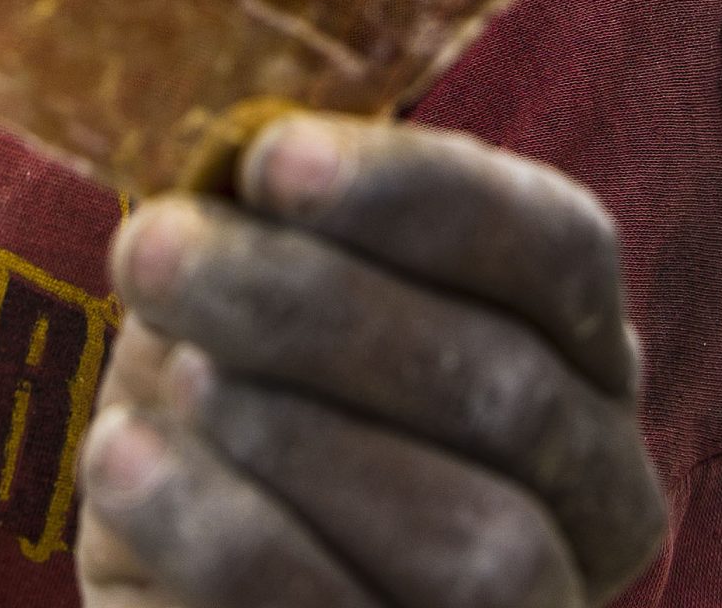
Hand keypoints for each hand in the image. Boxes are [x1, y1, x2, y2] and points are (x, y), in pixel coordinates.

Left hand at [76, 117, 667, 607]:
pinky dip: (225, 534)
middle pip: (504, 386)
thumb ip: (281, 233)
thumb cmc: (235, 418)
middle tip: (152, 249)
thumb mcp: (253, 308)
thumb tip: (252, 170)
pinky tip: (123, 457)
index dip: (419, 192)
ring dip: (294, 434)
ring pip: (475, 542)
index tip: (266, 157)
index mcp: (581, 355)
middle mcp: (597, 497)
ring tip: (168, 372)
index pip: (560, 248)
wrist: (186, 585)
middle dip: (314, 304)